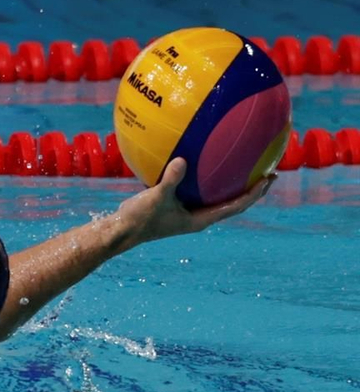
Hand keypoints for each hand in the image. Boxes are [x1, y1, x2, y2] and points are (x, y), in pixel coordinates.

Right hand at [117, 156, 273, 247]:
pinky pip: (198, 190)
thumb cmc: (140, 219)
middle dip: (251, 189)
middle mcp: (199, 216)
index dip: (254, 193)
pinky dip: (205, 178)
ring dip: (232, 184)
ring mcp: (188, 212)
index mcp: (201, 219)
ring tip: (243, 167)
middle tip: (268, 172)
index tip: (269, 178)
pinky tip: (200, 163)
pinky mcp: (177, 206)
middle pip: (234, 202)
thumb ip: (171, 180)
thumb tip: (182, 160)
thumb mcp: (156, 198)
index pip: (236, 206)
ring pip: (217, 197)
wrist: (121, 231)